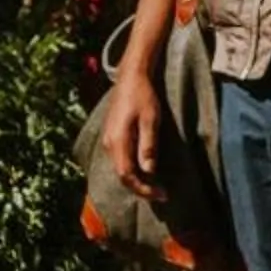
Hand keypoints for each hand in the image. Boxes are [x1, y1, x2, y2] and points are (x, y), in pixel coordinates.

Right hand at [105, 70, 165, 201]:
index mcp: (117, 140)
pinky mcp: (112, 136)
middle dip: (141, 188)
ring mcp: (108, 140)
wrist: (131, 76)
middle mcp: (109, 143)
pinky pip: (120, 159)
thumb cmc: (143, 95)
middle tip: (162, 193)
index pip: (127, 175)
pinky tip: (145, 169)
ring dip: (137, 179)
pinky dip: (132, 169)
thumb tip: (149, 171)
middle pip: (122, 175)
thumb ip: (148, 145)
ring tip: (156, 185)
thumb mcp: (151, 119)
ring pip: (121, 168)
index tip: (161, 194)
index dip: (143, 189)